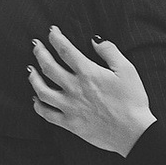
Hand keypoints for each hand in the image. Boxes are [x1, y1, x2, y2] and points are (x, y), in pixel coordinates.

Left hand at [29, 27, 155, 154]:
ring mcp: (69, 107)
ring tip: (31, 70)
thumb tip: (95, 40)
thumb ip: (110, 52)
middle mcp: (74, 89)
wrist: (133, 132)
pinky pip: (47, 114)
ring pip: (42, 90)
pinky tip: (36, 99)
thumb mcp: (127, 70)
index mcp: (88, 73)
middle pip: (48, 67)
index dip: (56, 38)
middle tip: (36, 45)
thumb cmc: (133, 101)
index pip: (65, 50)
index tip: (52, 31)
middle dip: (39, 53)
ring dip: (34, 78)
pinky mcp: (70, 123)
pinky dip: (38, 105)